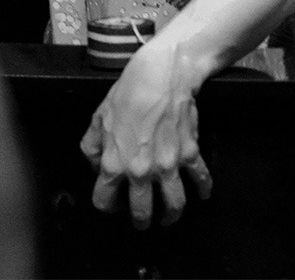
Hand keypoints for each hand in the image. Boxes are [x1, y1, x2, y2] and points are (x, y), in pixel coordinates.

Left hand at [80, 42, 212, 228]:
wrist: (161, 74)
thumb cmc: (129, 92)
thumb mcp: (98, 117)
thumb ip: (92, 147)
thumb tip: (96, 166)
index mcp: (115, 164)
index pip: (104, 203)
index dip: (107, 205)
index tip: (113, 201)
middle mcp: (141, 172)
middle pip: (142, 213)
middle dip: (141, 220)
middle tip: (142, 218)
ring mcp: (168, 165)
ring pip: (174, 206)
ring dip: (171, 216)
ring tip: (168, 216)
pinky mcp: (190, 154)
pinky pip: (200, 180)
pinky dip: (202, 190)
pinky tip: (200, 193)